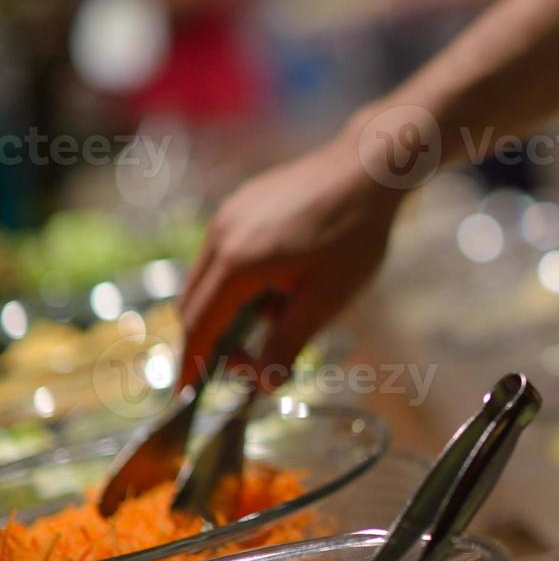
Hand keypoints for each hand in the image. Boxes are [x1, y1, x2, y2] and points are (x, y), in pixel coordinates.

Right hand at [177, 130, 406, 392]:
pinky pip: (222, 252)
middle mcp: (220, 236)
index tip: (187, 393)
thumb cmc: (354, 236)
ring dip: (225, 308)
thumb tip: (262, 384)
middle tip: (243, 364)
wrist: (369, 167)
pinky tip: (279, 283)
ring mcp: (228, 214)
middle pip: (193, 303)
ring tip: (274, 319)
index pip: (199, 326)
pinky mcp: (242, 201)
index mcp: (236, 264)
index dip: (191, 363)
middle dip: (209, 339)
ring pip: (206, 277)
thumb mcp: (326, 299)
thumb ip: (287, 343)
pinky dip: (234, 280)